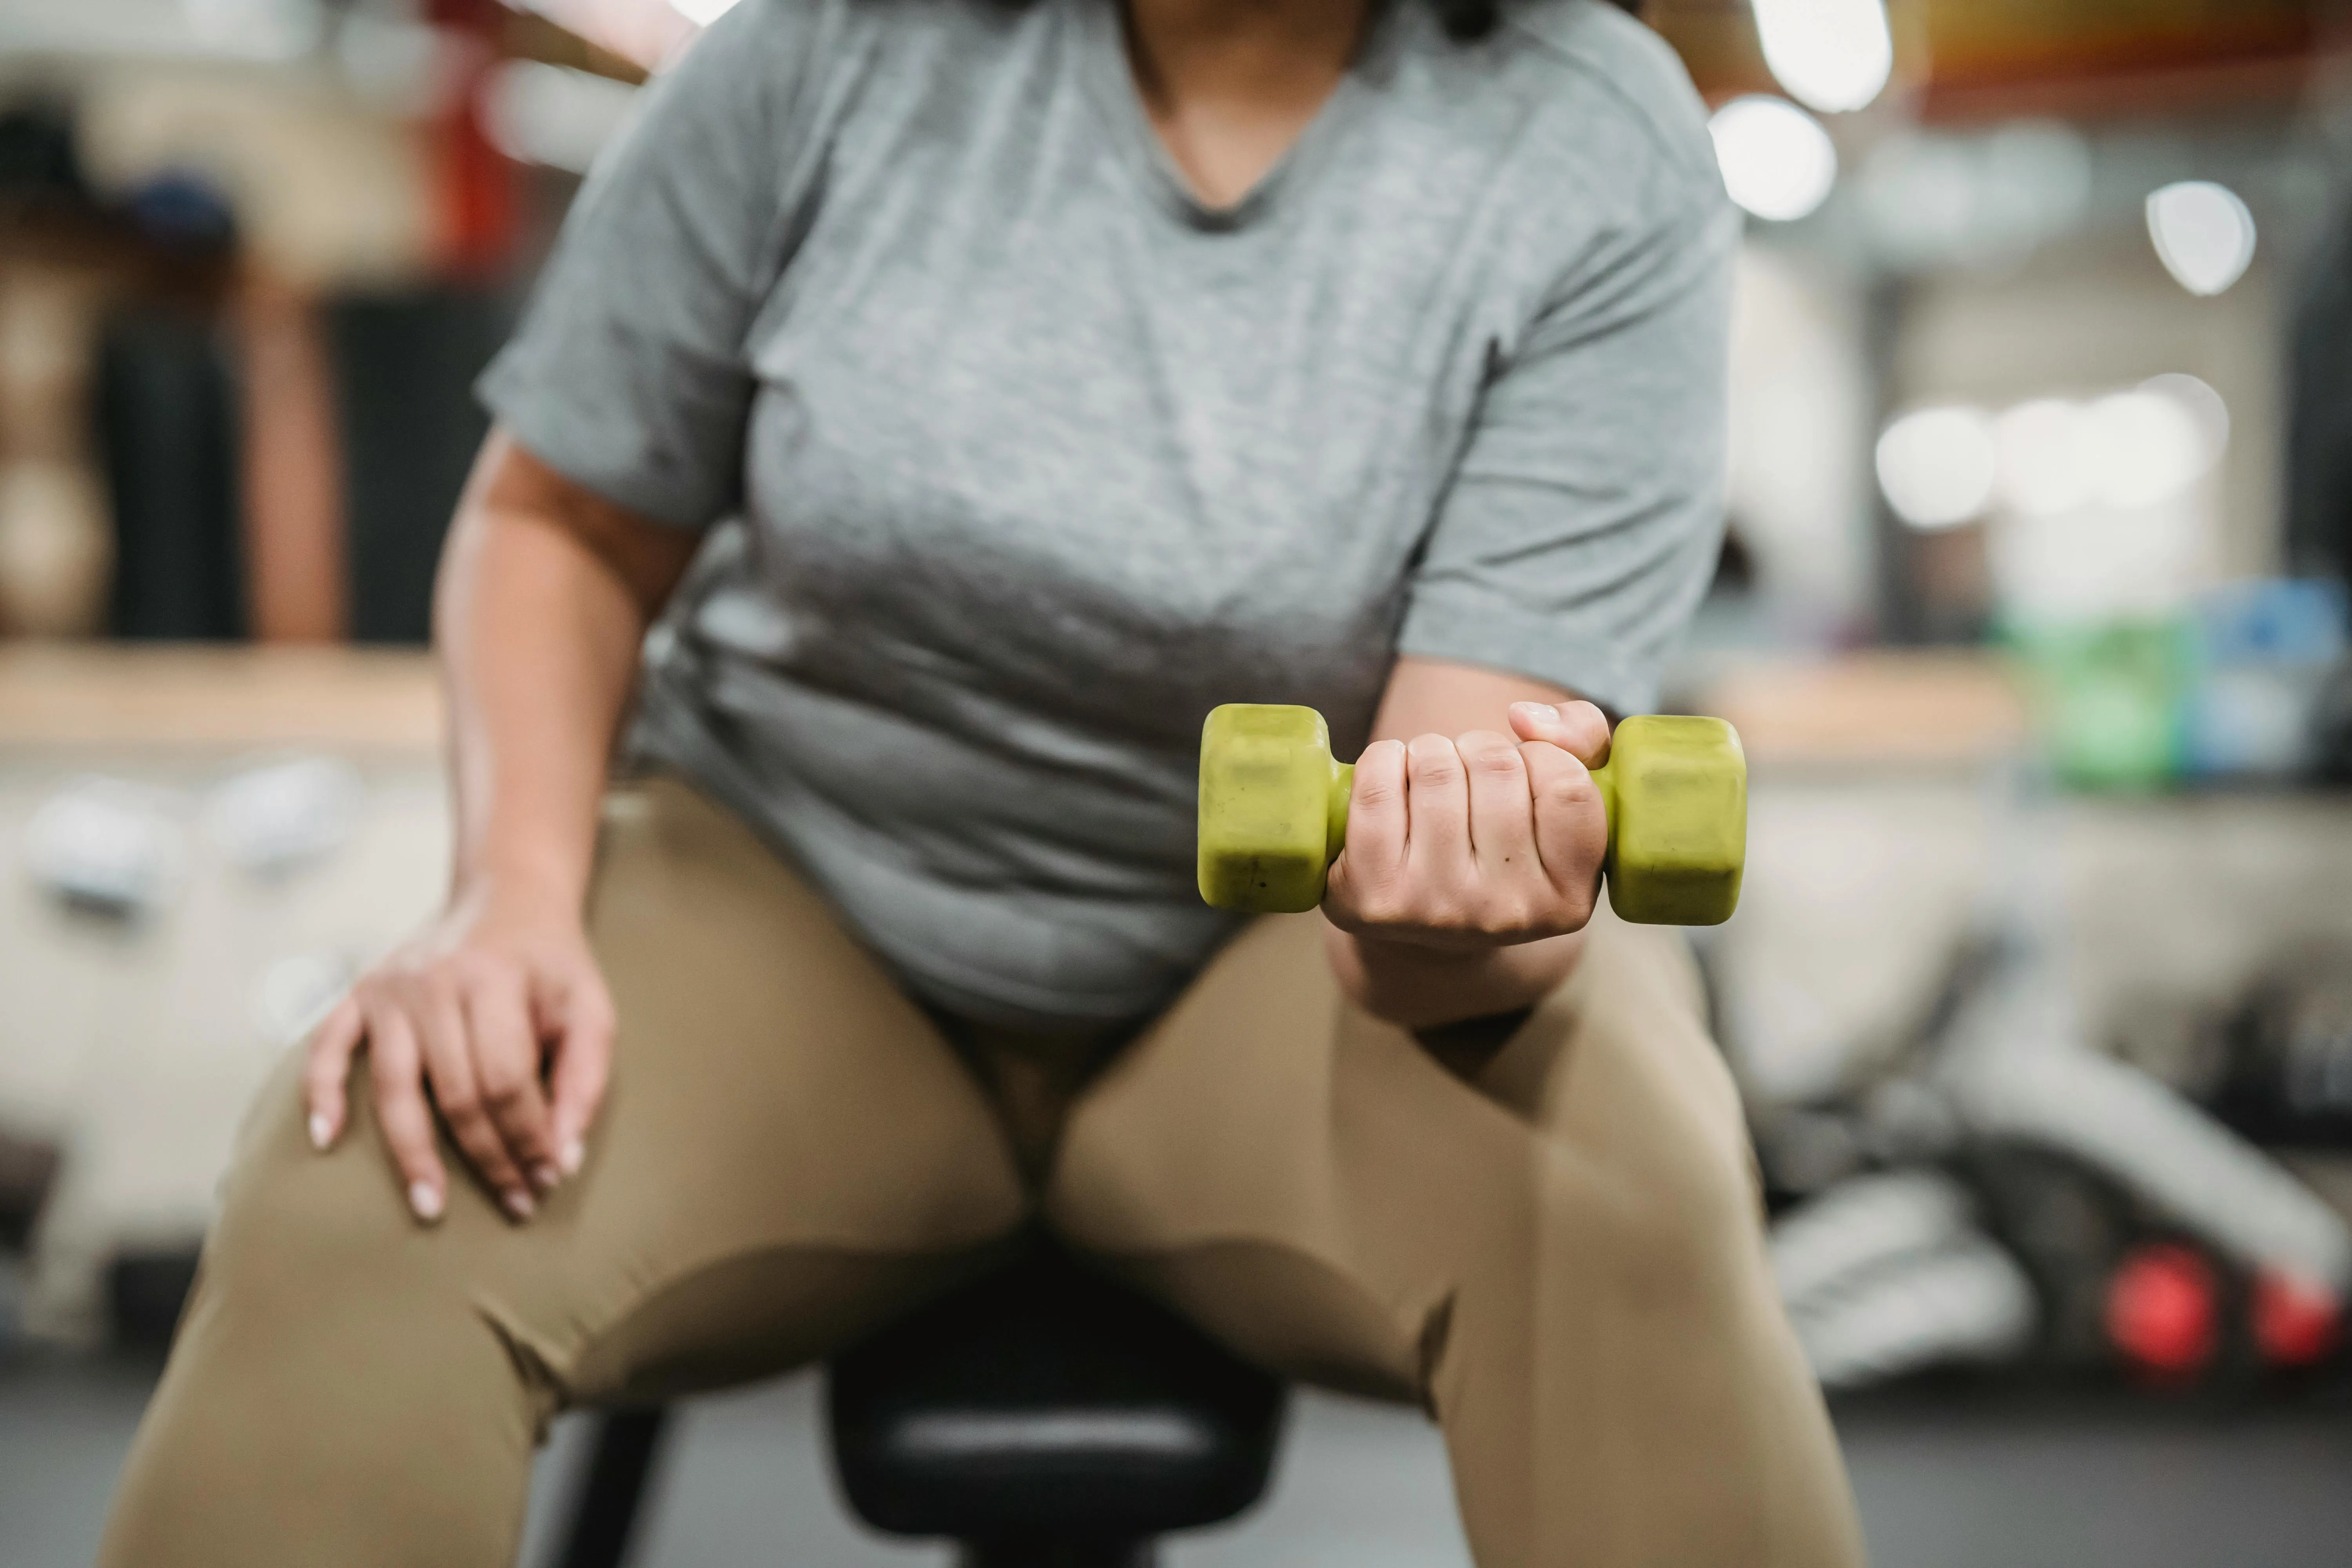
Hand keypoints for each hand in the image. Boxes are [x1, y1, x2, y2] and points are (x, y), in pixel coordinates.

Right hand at [304, 883, 614, 1223]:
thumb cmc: (554, 967)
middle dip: (488, 1157)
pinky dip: (321, 1093)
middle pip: (456, 1092)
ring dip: (412, 1153)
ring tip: (431, 1206)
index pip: (507, 1080)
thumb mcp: (591, 1010)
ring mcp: (390, 987)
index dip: (529, 1137)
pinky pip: (328, 1048)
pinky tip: (325, 1140)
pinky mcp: (360, 992)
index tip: (547, 1178)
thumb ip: (586, 1080)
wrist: (508, 897)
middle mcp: (435, 981)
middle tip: (513, 1203)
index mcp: (495, 979)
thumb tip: (565, 1157)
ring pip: (394, 1086)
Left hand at [1323, 699, 1611, 950]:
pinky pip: (1375, 788)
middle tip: (1469, 778)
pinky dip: (1380, 761)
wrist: (1421, 917)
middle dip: (1478, 749)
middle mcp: (1508, 913)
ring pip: (1435, 766)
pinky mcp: (1376, 897)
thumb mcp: (1561, 797)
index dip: (1541, 756)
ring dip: (1430, 753)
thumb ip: (1582, 737)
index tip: (1524, 772)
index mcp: (1568, 899)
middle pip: (1497, 765)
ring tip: (1432, 783)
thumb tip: (1525, 716)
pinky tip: (1391, 784)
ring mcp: (1438, 908)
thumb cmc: (1499, 841)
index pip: (1567, 785)